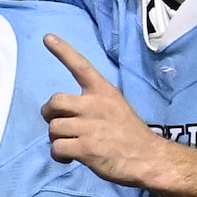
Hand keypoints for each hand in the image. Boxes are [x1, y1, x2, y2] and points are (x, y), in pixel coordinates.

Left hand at [34, 30, 182, 192]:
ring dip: (56, 139)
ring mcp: (89, 127)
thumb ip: (92, 106)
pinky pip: (56, 147)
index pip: (81, 66)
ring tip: (71, 145)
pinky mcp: (85, 148)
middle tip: (58, 123)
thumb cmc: (130, 135)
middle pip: (54, 101)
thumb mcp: (116, 108)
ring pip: (53, 127)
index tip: (47, 37)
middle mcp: (95, 105)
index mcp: (104, 92)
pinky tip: (70, 158)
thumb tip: (67, 114)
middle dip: (49, 114)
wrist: (149, 159)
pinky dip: (59, 156)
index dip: (63, 51)